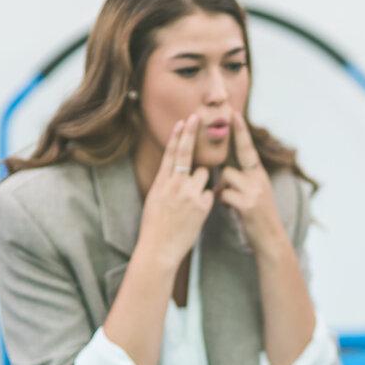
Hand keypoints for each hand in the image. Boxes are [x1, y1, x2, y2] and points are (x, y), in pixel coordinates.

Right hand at [137, 113, 213, 267]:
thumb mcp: (155, 200)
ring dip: (202, 182)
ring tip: (191, 201)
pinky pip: (210, 194)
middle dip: (191, 134)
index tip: (183, 121)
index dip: (178, 136)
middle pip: (186, 153)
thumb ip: (167, 184)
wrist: (159, 248)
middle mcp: (174, 184)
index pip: (170, 153)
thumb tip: (175, 171)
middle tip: (196, 116)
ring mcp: (189, 193)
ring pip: (204, 174)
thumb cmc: (155, 227)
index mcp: (161, 182)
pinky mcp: (202, 205)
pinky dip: (206, 201)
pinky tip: (196, 214)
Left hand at [217, 111, 285, 248]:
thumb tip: (224, 173)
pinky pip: (224, 193)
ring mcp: (254, 191)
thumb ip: (242, 181)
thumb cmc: (258, 218)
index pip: (248, 149)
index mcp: (259, 175)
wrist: (271, 240)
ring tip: (229, 201)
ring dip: (222, 187)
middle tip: (230, 114)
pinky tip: (230, 208)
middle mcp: (259, 179)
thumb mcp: (255, 195)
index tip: (234, 113)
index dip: (241, 131)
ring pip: (226, 176)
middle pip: (235, 158)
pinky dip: (222, 201)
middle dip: (234, 139)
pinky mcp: (247, 204)